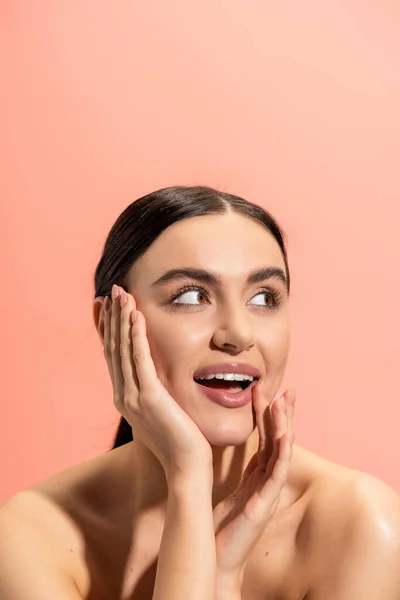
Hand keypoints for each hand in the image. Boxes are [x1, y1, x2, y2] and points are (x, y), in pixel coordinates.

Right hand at [102, 285, 212, 479]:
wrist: (187, 469)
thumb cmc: (181, 443)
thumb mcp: (164, 412)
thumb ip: (156, 393)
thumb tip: (158, 378)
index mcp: (127, 398)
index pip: (114, 356)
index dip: (109, 329)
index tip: (107, 307)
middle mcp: (124, 395)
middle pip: (113, 348)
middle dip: (112, 318)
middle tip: (110, 291)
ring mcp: (134, 397)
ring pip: (123, 349)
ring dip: (121, 319)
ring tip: (120, 293)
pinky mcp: (150, 398)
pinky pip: (140, 359)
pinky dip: (136, 335)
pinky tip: (136, 314)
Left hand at [213, 384, 294, 591]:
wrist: (213, 558)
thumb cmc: (216, 526)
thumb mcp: (221, 488)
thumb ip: (223, 467)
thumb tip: (206, 442)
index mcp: (255, 476)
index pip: (265, 438)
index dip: (267, 415)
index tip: (264, 390)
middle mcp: (265, 480)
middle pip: (278, 440)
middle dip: (282, 414)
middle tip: (285, 388)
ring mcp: (268, 491)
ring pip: (282, 451)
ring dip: (285, 425)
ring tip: (284, 400)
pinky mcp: (265, 503)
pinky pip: (278, 473)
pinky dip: (284, 452)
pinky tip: (286, 434)